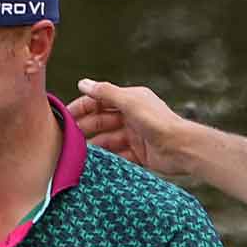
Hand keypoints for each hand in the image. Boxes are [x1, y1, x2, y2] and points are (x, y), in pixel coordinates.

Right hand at [68, 79, 191, 176]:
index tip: (65, 117)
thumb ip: (105, 92)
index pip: (100, 101)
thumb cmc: (157, 121)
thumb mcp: (129, 102)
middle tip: (66, 138)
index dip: (82, 107)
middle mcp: (131, 116)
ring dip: (93, 145)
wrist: (181, 147)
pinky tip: (93, 163)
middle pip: (101, 121)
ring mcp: (134, 136)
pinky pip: (117, 155)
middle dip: (85, 128)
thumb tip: (82, 83)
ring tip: (76, 153)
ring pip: (107, 140)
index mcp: (130, 100)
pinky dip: (106, 158)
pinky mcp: (138, 154)